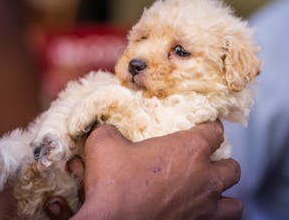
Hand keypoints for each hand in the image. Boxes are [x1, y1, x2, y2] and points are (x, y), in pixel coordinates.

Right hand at [46, 121, 241, 219]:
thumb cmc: (112, 184)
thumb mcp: (104, 144)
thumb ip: (111, 131)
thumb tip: (110, 130)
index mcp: (188, 149)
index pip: (214, 131)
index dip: (210, 127)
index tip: (204, 128)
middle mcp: (204, 178)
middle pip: (231, 167)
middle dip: (221, 162)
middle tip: (204, 162)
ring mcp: (205, 208)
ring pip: (234, 202)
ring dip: (223, 194)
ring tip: (209, 191)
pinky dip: (214, 216)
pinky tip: (198, 212)